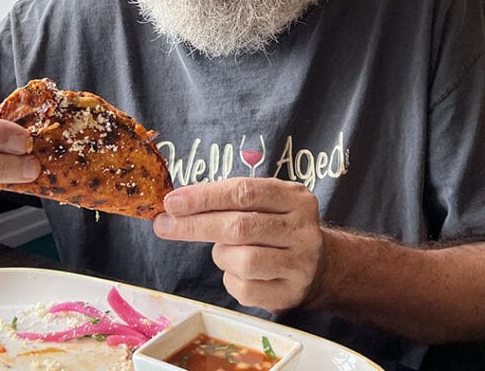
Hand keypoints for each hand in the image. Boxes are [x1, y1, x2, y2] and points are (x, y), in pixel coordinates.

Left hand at [152, 178, 323, 312]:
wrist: (320, 265)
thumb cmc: (277, 227)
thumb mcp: (264, 203)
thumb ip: (227, 200)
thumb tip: (175, 206)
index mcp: (295, 197)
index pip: (244, 192)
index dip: (204, 197)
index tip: (172, 202)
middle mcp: (302, 229)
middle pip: (240, 226)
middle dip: (195, 226)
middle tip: (164, 225)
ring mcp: (300, 264)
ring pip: (243, 260)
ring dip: (221, 255)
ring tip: (225, 250)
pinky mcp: (290, 293)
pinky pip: (245, 289)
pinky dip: (230, 279)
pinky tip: (238, 271)